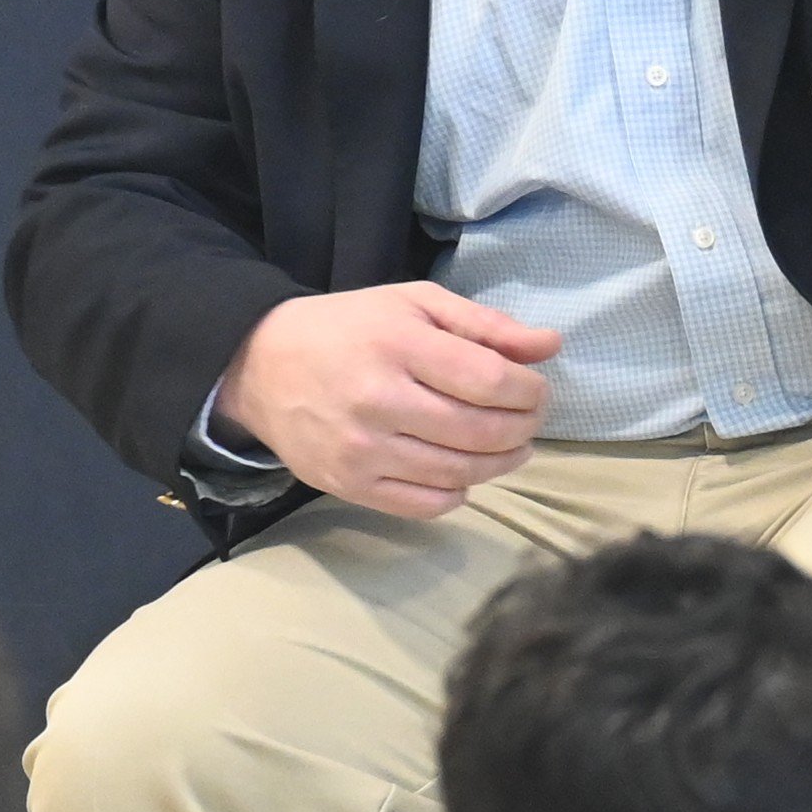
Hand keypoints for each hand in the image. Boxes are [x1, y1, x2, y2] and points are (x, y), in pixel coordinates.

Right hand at [219, 282, 561, 517]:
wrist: (260, 365)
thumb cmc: (349, 328)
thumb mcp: (415, 305)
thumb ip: (485, 324)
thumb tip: (551, 346)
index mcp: (398, 345)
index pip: (489, 380)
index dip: (529, 390)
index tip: (537, 389)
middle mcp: (379, 400)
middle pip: (480, 431)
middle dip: (523, 429)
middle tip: (530, 421)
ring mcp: (362, 449)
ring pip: (458, 473)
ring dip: (500, 464)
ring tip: (510, 448)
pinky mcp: (348, 485)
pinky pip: (423, 506)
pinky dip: (457, 494)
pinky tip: (464, 475)